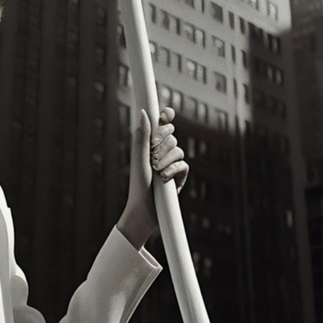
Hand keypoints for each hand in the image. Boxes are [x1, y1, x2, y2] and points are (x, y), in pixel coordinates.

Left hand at [117, 107, 188, 250]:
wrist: (144, 210)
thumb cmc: (137, 184)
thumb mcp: (139, 159)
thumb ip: (143, 136)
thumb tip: (143, 112)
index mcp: (149, 144)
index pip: (161, 124)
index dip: (166, 117)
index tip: (166, 115)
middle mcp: (161, 151)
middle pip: (171, 134)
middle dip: (163, 141)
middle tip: (153, 151)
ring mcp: (172, 163)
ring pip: (178, 149)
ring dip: (166, 159)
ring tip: (156, 170)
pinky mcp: (180, 176)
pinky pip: (184, 164)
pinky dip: (174, 170)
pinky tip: (165, 178)